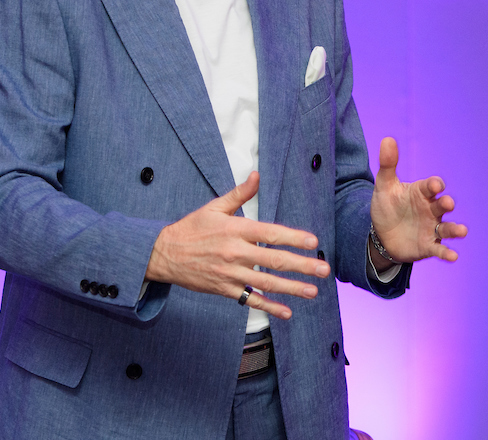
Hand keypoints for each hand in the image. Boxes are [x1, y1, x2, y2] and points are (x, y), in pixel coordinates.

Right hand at [145, 172, 329, 318]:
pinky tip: (287, 312)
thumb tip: (256, 176)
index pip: (270, 234)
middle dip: (302, 266)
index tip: (313, 242)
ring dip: (292, 289)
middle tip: (324, 270)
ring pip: (266, 283)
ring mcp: (230, 273)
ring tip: (313, 291)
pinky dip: (269, 306)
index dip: (293, 238)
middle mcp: (235, 253)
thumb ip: (239, 194)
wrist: (163, 254)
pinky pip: (250, 299)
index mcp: (235, 229)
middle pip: (274, 261)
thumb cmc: (191, 228)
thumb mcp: (214, 207)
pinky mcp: (224, 289)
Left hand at [369, 137, 467, 265]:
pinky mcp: (428, 245)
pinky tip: (453, 256)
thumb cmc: (387, 206)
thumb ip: (388, 164)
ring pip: (447, 227)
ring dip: (455, 229)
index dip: (434, 185)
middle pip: (442, 205)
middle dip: (446, 204)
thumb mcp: (384, 186)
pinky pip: (439, 248)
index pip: (432, 186)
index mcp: (422, 193)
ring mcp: (431, 228)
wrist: (381, 235)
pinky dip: (447, 253)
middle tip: (447, 203)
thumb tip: (387, 139)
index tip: (434, 186)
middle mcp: (431, 209)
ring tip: (462, 232)